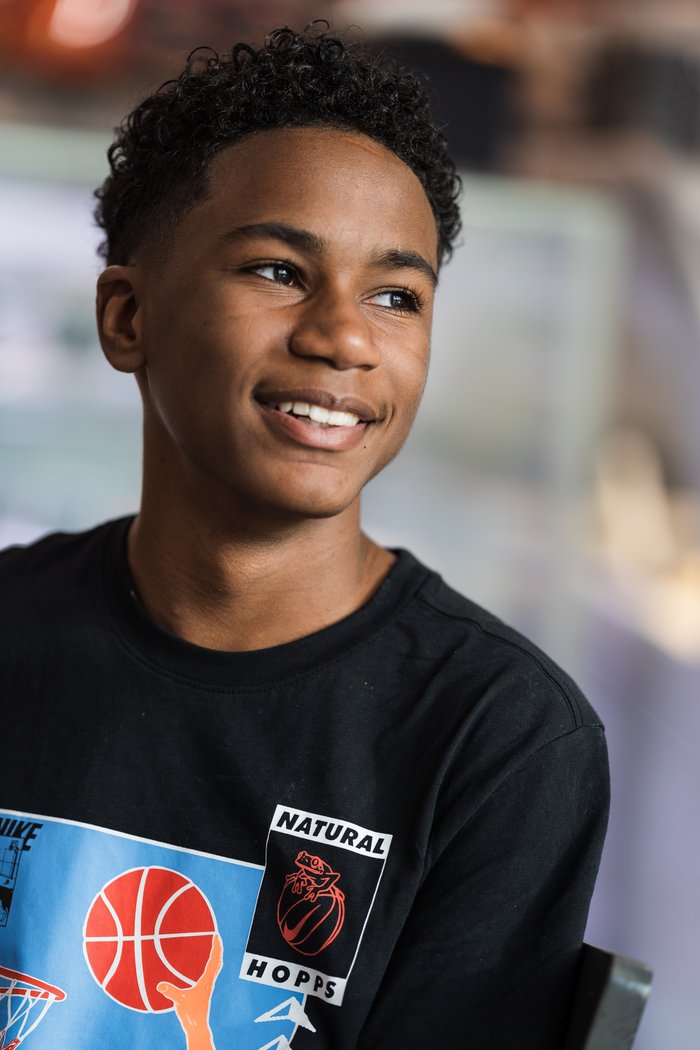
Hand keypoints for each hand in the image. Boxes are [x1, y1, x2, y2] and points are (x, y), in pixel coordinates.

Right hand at [157, 932, 222, 1049]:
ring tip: (213, 948)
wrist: (197, 1026)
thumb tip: (159, 985)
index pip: (214, 960)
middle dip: (218, 949)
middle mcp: (209, 981)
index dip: (216, 947)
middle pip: (217, 961)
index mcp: (206, 980)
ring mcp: (207, 986)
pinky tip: (204, 966)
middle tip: (217, 937)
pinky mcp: (204, 990)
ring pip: (215, 967)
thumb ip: (171, 992)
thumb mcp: (179, 1000)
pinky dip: (211, 964)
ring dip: (215, 956)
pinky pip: (210, 973)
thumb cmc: (190, 1013)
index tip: (217, 936)